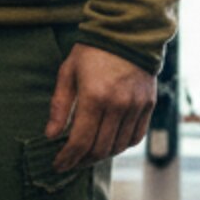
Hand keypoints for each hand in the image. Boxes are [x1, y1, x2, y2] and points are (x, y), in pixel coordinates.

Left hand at [45, 43, 156, 172]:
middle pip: (99, 148)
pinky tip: (108, 144)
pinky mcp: (148, 106)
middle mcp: (118, 105)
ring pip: (118, 146)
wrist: (128, 34)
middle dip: (81, 161)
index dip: (67, 158)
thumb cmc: (92, 52)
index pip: (80, 140)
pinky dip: (121, 146)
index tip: (58, 165)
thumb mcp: (68, 73)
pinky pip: (135, 137)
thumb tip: (50, 135)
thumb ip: (59, 106)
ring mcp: (136, 106)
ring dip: (101, 156)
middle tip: (70, 163)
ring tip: (87, 155)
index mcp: (94, 96)